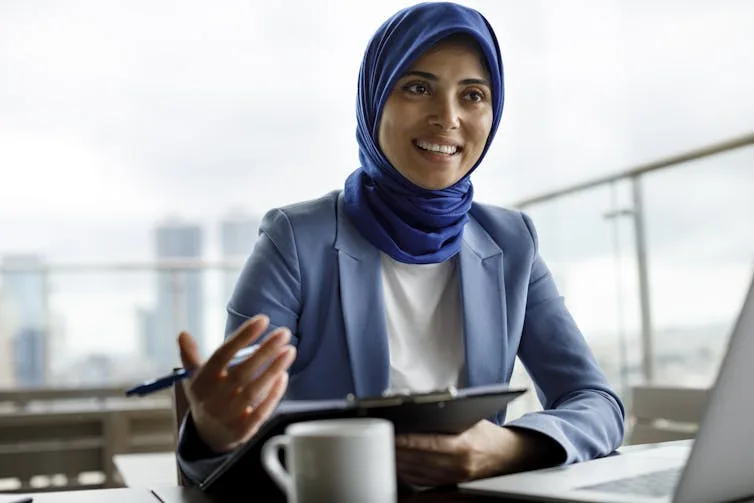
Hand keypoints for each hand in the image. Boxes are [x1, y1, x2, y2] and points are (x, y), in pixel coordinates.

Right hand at [178, 314, 296, 452]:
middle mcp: (214, 398)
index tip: (263, 319)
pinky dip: (273, 394)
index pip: (223, 355)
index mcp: (202, 381)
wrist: (208, 436)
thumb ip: (190, 356)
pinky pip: (261, 411)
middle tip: (284, 332)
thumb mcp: (195, 378)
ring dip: (273, 370)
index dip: (243, 336)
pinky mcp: (242, 430)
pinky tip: (284, 376)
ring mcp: (228, 415)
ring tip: (289, 351)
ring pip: (254, 391)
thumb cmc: (207, 397)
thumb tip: (182, 334)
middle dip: (265, 350)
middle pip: (242, 372)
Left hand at [395, 420, 562, 486]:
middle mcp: (458, 466)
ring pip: (417, 472)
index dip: (406, 439)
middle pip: (418, 460)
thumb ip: (446, 415)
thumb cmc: (486, 434)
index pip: (427, 443)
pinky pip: (423, 480)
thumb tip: (417, 409)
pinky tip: (398, 464)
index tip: (390, 433)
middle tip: (378, 439)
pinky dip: (408, 473)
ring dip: (399, 462)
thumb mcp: (470, 418)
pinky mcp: (451, 485)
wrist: (509, 456)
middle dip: (397, 450)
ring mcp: (454, 478)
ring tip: (384, 450)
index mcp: (463, 446)